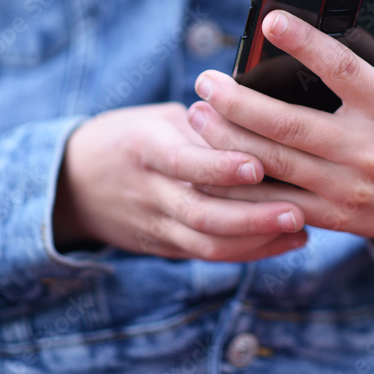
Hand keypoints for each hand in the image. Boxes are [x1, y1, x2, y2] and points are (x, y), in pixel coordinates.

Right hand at [52, 103, 306, 260]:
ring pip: (207, 244)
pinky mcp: (162, 247)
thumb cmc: (128, 138)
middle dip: (252, 217)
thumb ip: (203, 127)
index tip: (259, 164)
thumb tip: (262, 119)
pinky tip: (283, 241)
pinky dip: (248, 251)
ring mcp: (154, 225)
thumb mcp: (157, 119)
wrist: (72, 183)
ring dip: (257, 240)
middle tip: (296, 211)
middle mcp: (148, 192)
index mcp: (143, 149)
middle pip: (201, 214)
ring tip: (300, 228)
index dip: (220, 166)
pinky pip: (208, 254)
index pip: (182, 162)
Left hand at [187, 0, 373, 242]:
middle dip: (238, 103)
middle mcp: (369, 151)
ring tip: (195, 114)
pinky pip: (275, 201)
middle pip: (290, 124)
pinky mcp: (331, 216)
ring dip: (227, 139)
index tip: (269, 20)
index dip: (306, 44)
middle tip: (204, 80)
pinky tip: (210, 163)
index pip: (344, 70)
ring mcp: (347, 188)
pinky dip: (240, 184)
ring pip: (274, 163)